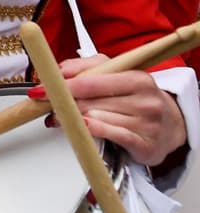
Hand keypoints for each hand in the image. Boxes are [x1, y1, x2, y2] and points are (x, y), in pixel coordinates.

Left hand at [34, 54, 187, 166]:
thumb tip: (58, 71)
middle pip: (89, 102)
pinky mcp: (146, 145)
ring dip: (71, 120)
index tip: (41, 90)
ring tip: (59, 118)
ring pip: (96, 119)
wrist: (171, 124)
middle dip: (63, 104)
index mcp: (137, 78)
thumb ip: (85, 67)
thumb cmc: (136, 97)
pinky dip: (91, 132)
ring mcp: (147, 124)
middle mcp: (145, 100)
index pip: (91, 81)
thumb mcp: (115, 73)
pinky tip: (80, 128)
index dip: (62, 85)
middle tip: (45, 105)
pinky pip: (111, 137)